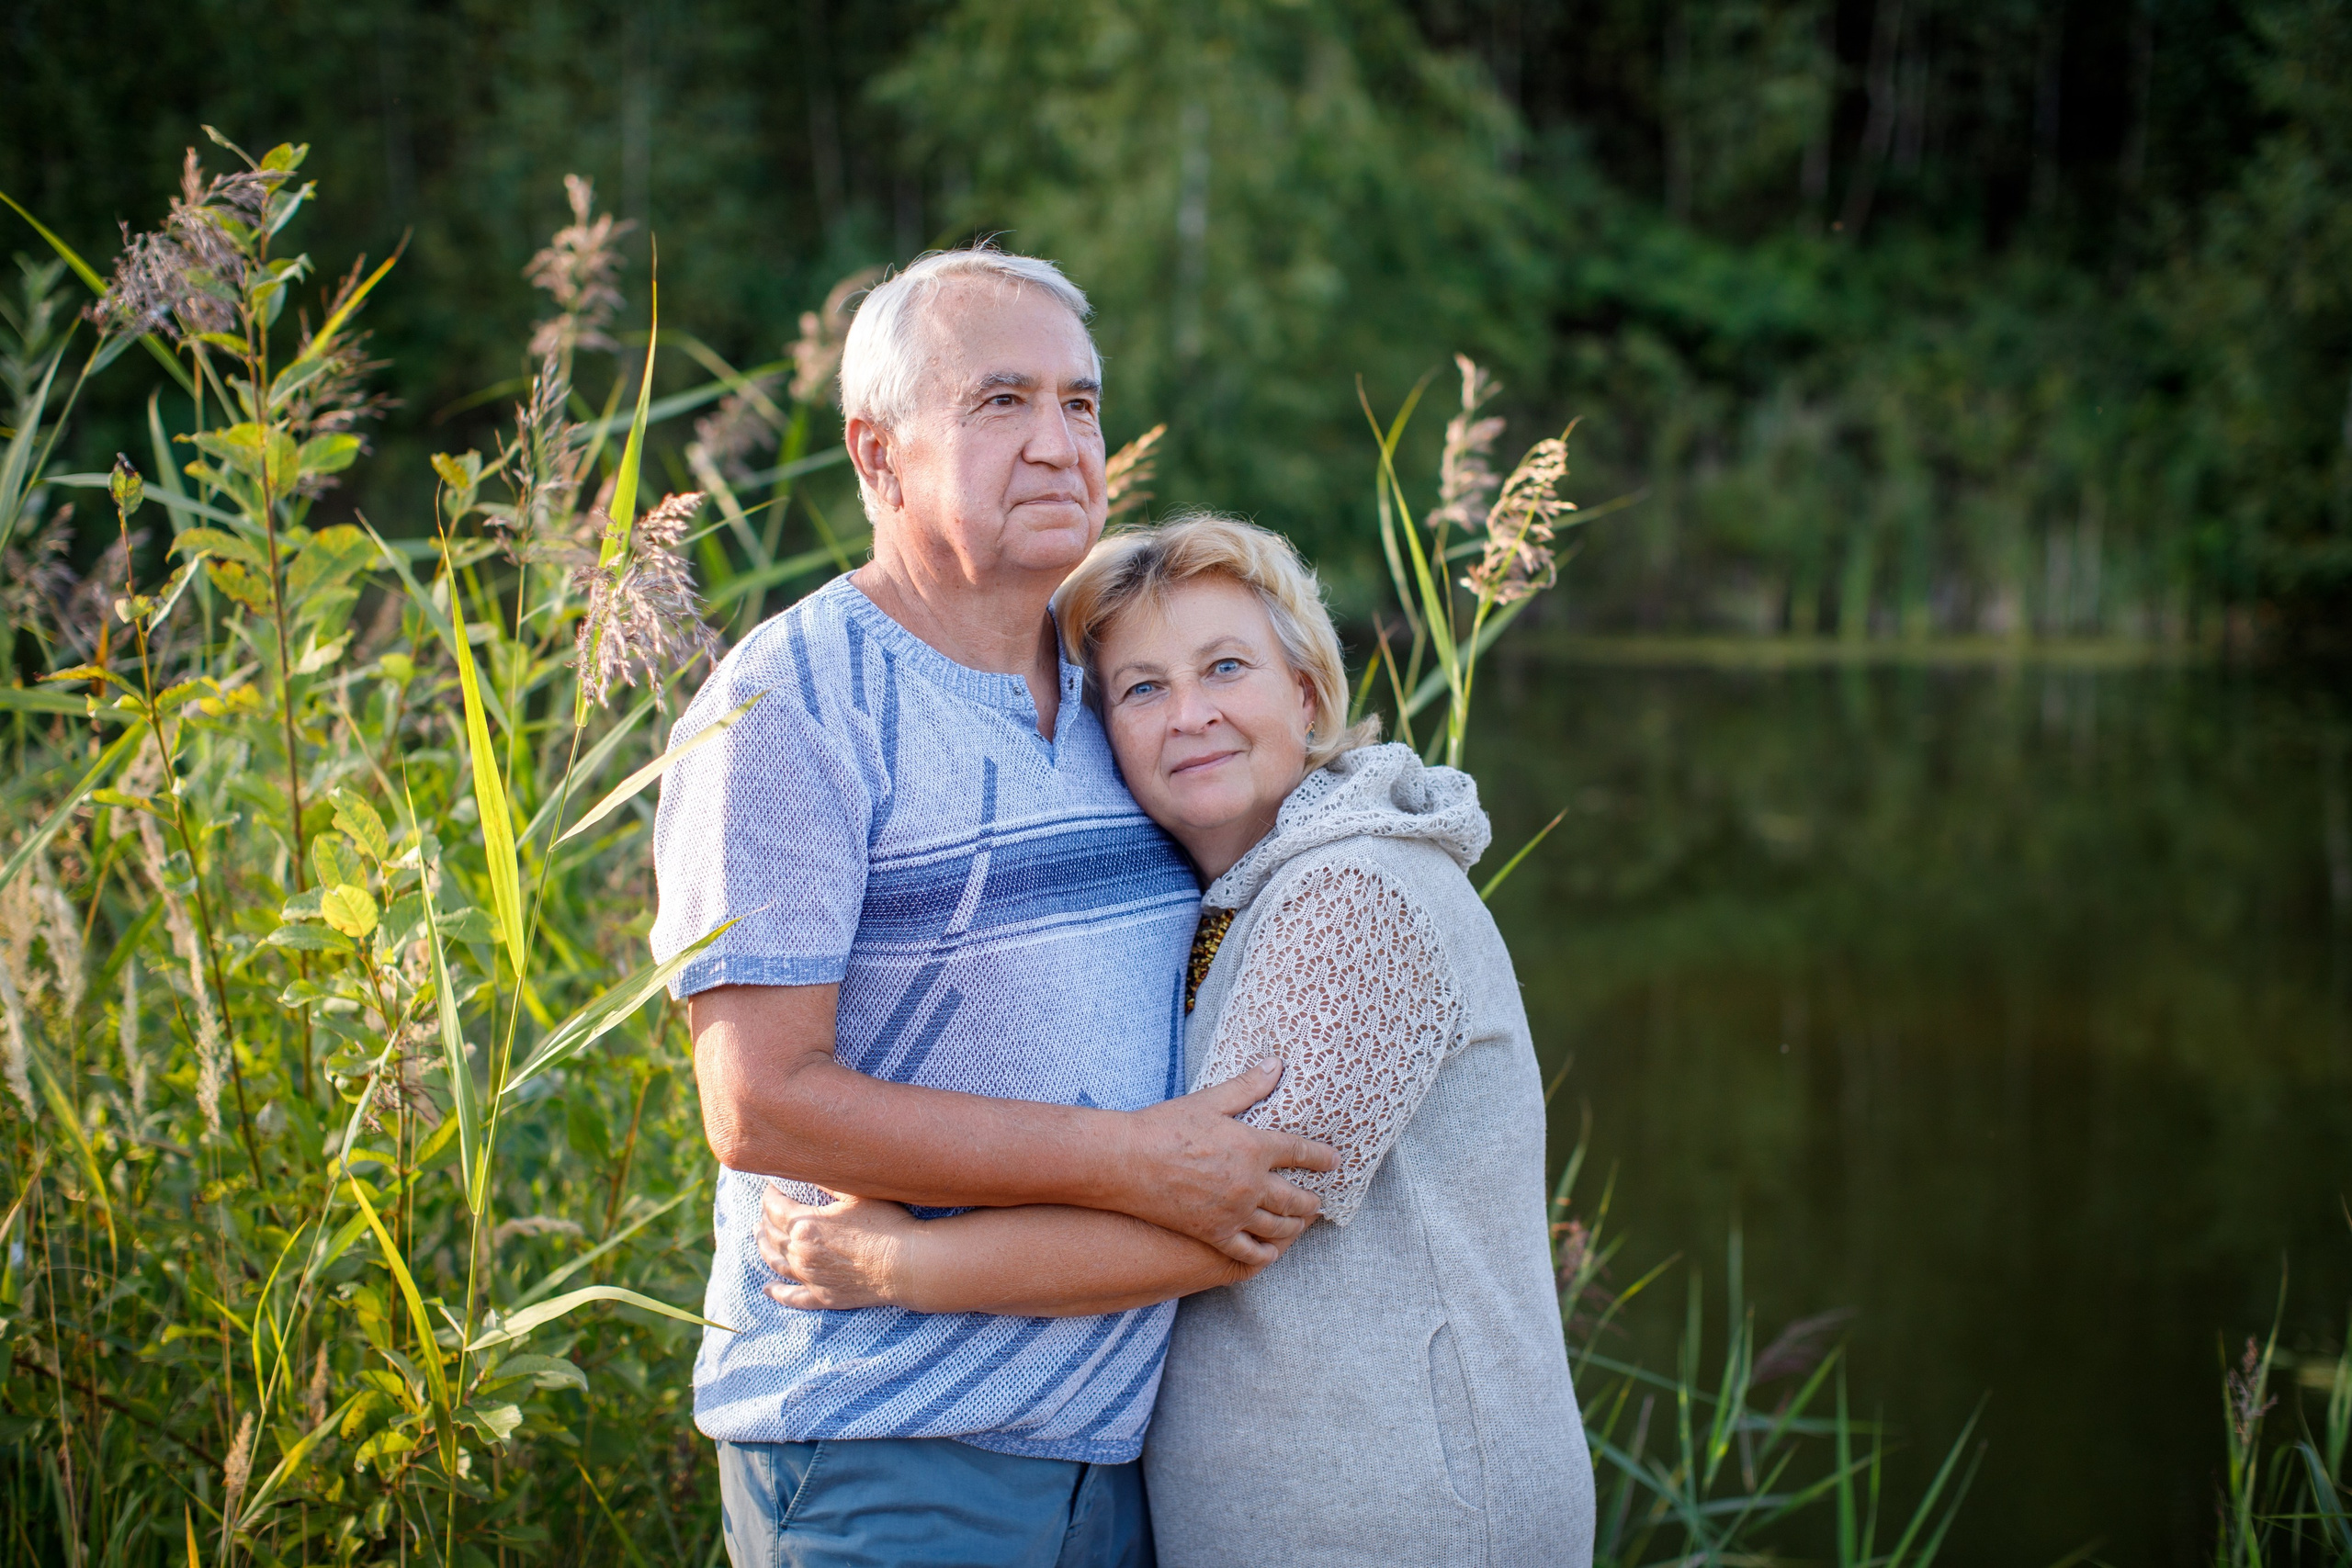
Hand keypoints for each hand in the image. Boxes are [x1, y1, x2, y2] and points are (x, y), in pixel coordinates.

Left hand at [758, 1184, 922, 1311]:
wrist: (907, 1265)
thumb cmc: (886, 1223)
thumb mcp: (855, 1193)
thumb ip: (827, 1179)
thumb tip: (805, 1164)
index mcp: (805, 1225)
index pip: (774, 1208)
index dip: (770, 1195)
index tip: (771, 1186)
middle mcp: (801, 1254)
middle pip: (772, 1234)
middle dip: (765, 1219)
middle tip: (765, 1209)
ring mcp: (811, 1278)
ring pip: (777, 1263)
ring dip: (764, 1248)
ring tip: (758, 1237)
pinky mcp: (824, 1297)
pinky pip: (794, 1297)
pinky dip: (779, 1293)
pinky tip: (768, 1289)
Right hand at [1118, 1058, 1337, 1266]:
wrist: (1125, 1162)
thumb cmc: (1164, 1126)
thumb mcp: (1209, 1101)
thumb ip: (1247, 1087)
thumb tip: (1276, 1065)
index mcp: (1254, 1147)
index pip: (1300, 1153)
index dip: (1321, 1157)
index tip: (1334, 1161)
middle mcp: (1251, 1184)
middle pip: (1296, 1198)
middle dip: (1312, 1200)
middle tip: (1320, 1201)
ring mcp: (1234, 1213)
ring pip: (1278, 1226)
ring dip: (1295, 1226)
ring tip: (1301, 1223)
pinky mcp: (1213, 1234)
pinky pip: (1249, 1251)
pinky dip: (1265, 1253)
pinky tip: (1271, 1252)